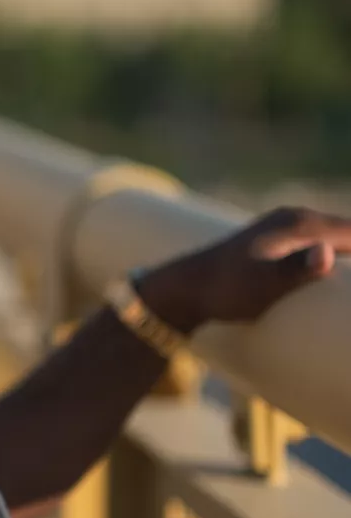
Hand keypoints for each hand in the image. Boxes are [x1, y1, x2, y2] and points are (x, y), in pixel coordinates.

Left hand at [137, 207, 350, 334]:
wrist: (184, 288)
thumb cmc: (225, 289)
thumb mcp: (263, 283)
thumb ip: (296, 269)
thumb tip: (327, 255)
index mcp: (300, 223)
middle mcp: (295, 217)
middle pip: (346, 231)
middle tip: (349, 299)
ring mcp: (283, 226)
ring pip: (331, 236)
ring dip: (346, 252)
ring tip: (344, 287)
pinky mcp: (275, 241)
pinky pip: (315, 243)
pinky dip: (329, 256)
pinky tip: (329, 273)